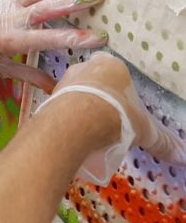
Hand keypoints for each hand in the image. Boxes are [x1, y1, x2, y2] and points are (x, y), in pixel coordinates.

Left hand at [0, 0, 108, 90]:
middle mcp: (10, 20)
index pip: (47, 40)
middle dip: (71, 2)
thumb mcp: (2, 71)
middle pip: (44, 9)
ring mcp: (6, 5)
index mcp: (11, 41)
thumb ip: (31, 77)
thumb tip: (56, 89)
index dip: (73, 38)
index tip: (98, 38)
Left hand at [51, 53, 185, 166]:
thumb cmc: (118, 116)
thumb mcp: (145, 130)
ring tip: (91, 132)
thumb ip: (163, 142)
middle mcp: (85, 66)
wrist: (78, 121)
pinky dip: (67, 118)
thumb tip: (182, 157)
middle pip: (94, 83)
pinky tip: (74, 133)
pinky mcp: (50, 96)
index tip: (122, 111)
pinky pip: (61, 106)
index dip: (120, 92)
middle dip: (100, 101)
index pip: (116, 74)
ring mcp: (64, 80)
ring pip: (76, 93)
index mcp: (112, 66)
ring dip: (81, 109)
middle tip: (107, 123)